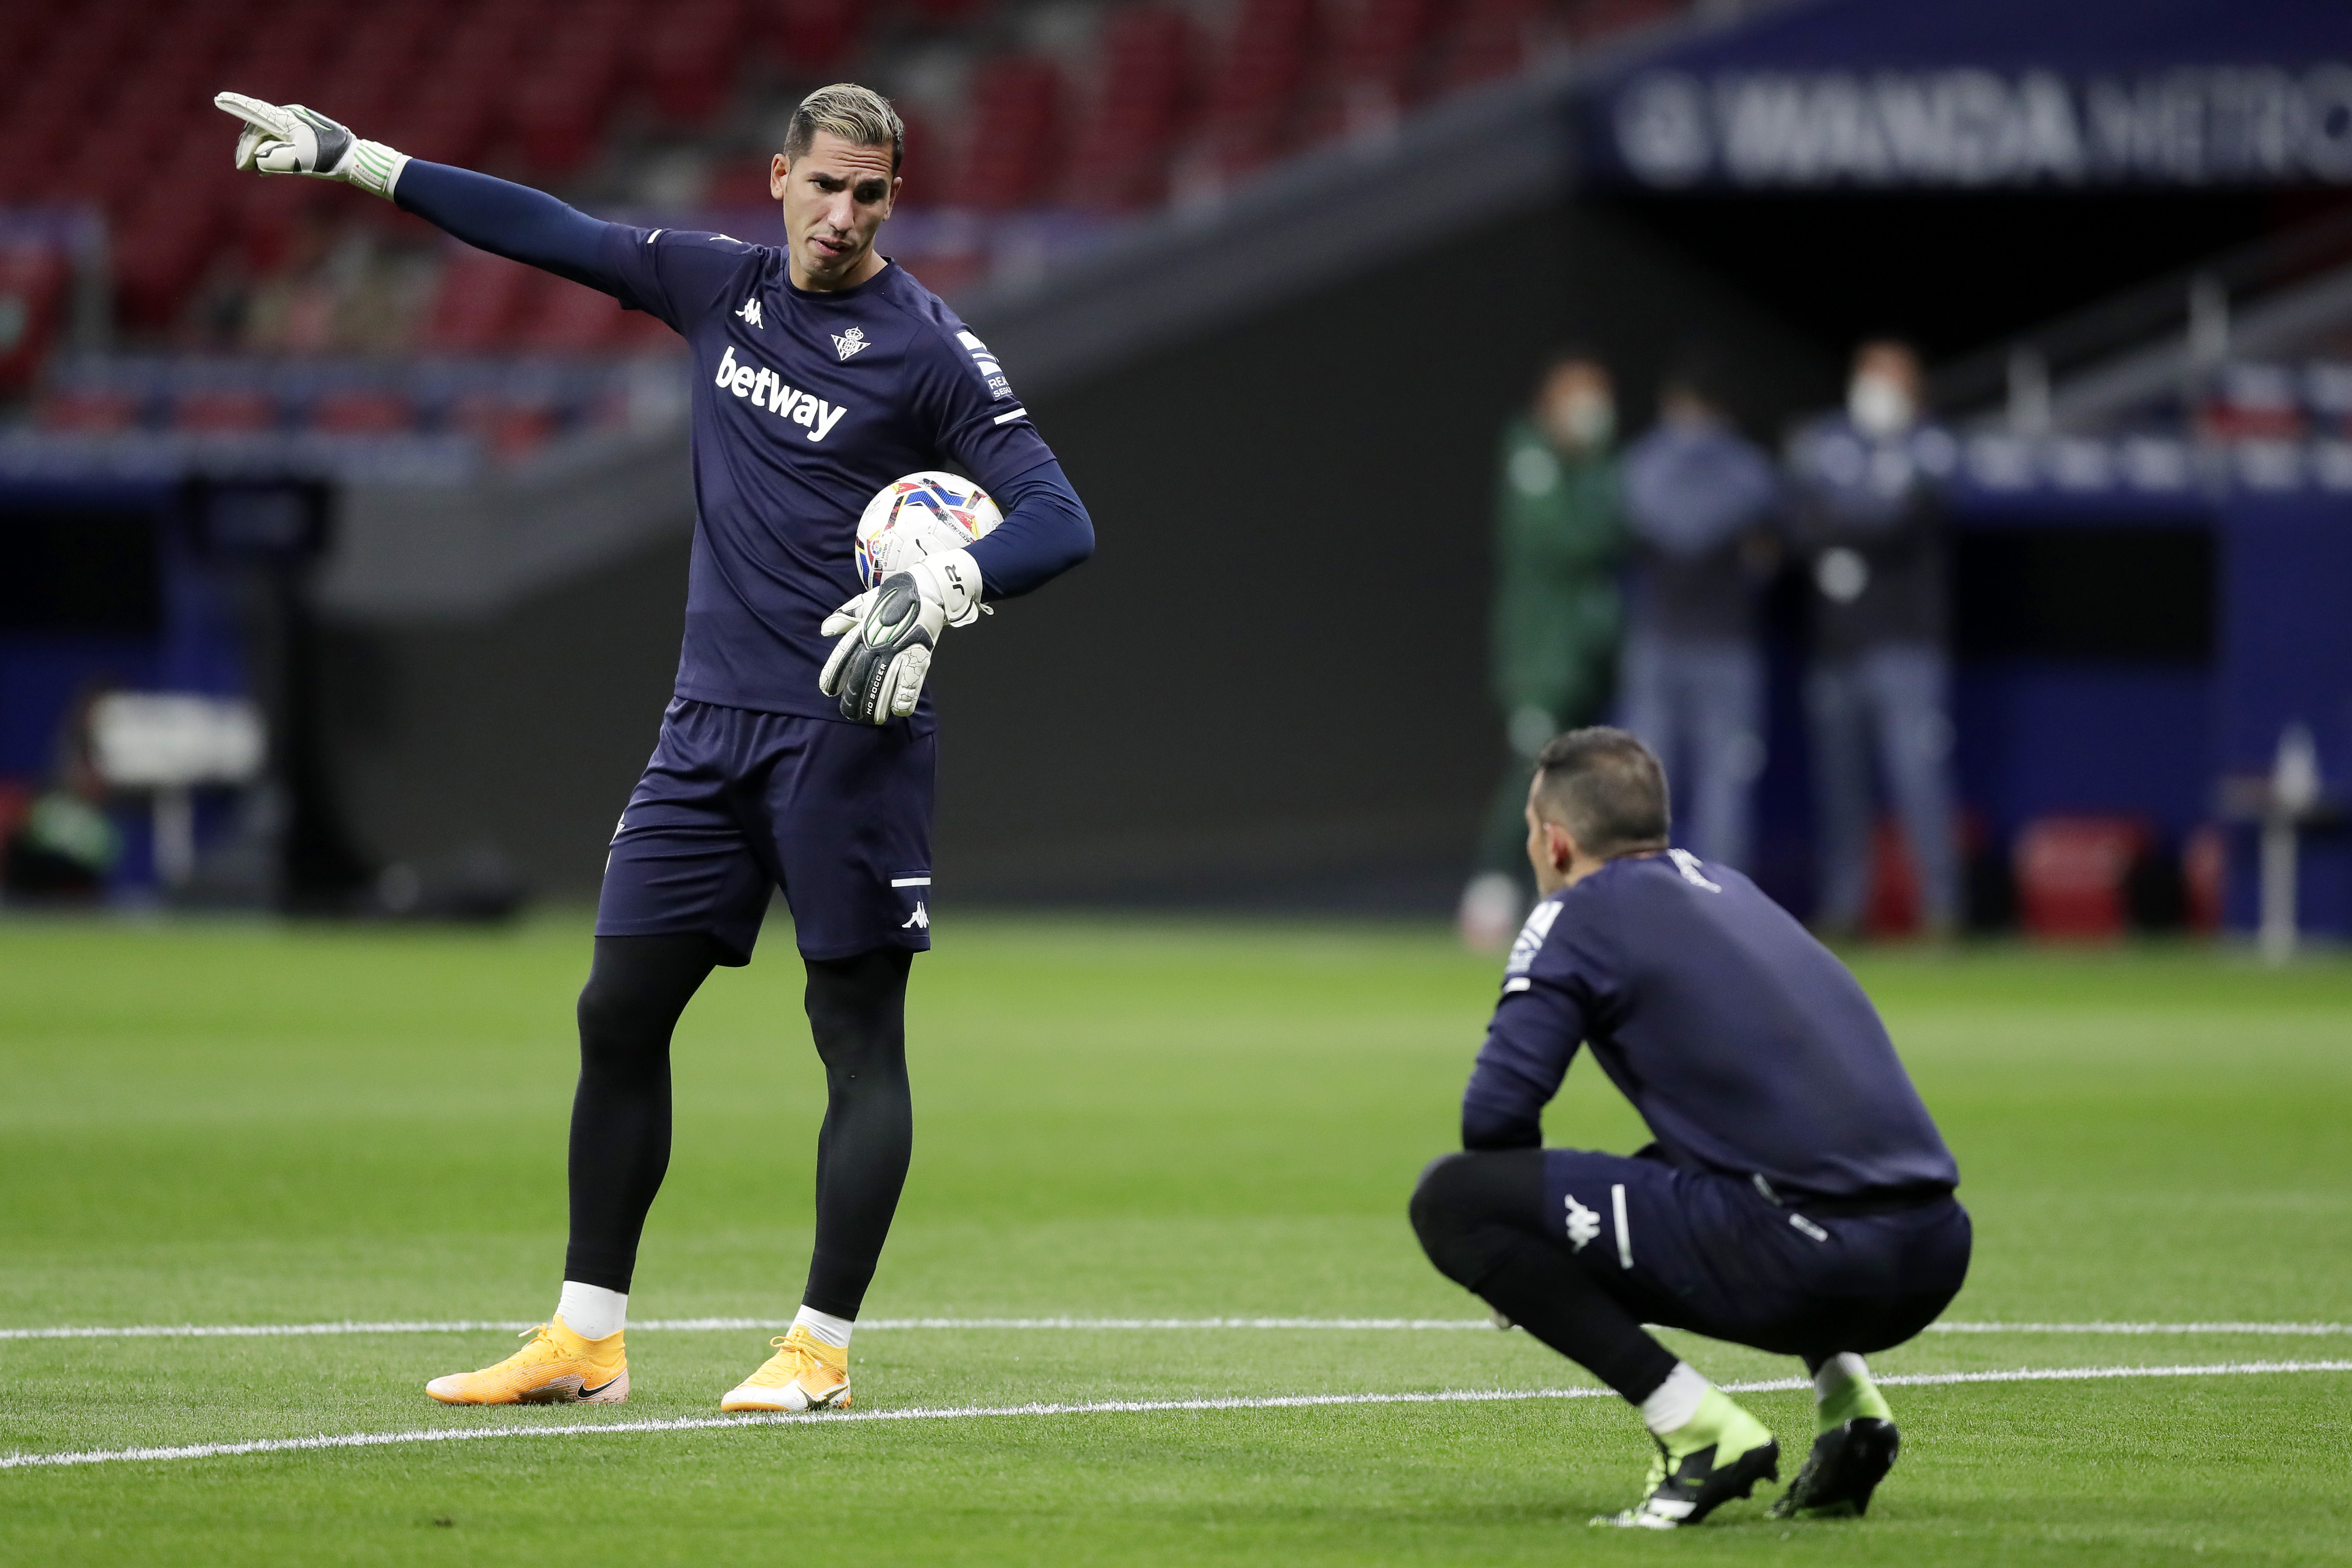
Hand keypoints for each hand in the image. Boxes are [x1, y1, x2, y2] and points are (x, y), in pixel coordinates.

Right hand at [214, 92, 406, 197]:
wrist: (355, 159)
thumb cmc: (328, 159)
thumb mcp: (299, 161)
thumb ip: (273, 159)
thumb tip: (256, 160)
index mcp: (287, 119)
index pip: (256, 111)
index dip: (236, 105)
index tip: (219, 98)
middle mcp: (289, 117)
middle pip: (259, 128)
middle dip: (248, 148)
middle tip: (242, 167)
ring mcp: (296, 124)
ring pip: (268, 136)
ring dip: (259, 153)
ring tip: (253, 170)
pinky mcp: (303, 134)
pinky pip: (279, 141)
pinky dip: (270, 153)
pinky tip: (266, 170)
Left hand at [818, 550, 983, 723]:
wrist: (927, 588)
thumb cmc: (894, 595)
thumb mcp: (864, 602)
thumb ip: (845, 617)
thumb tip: (825, 630)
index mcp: (864, 630)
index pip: (843, 656)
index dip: (833, 675)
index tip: (827, 690)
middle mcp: (879, 643)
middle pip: (861, 676)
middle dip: (853, 697)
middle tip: (848, 712)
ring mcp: (900, 650)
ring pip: (884, 683)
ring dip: (877, 703)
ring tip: (872, 718)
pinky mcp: (920, 654)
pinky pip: (911, 681)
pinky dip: (905, 697)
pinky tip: (898, 711)